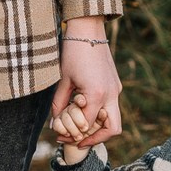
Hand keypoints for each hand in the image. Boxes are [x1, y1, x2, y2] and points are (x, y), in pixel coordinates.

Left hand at [50, 23, 121, 150]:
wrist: (88, 28)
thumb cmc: (73, 52)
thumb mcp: (63, 80)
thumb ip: (59, 104)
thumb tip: (55, 124)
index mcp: (97, 94)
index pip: (87, 126)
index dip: (73, 135)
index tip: (61, 137)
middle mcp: (111, 94)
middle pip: (112, 129)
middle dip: (96, 139)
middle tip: (78, 142)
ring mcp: (116, 89)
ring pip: (114, 119)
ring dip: (99, 127)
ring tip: (79, 127)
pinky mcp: (115, 84)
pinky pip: (111, 107)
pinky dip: (100, 114)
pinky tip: (84, 111)